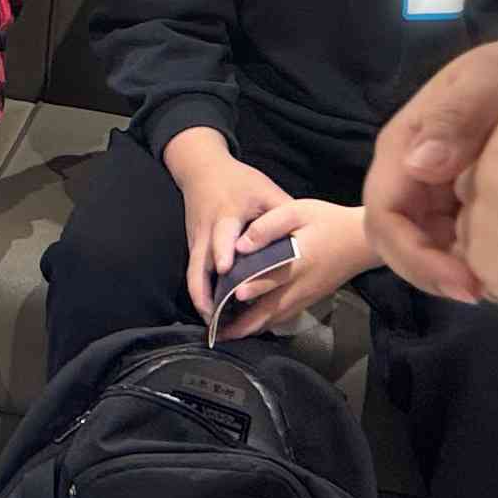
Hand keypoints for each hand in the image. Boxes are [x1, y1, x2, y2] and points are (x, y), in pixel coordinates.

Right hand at [165, 135, 292, 320]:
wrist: (202, 170)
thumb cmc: (240, 181)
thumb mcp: (265, 190)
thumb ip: (283, 213)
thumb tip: (304, 239)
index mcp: (226, 214)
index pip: (221, 234)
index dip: (222, 250)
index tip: (225, 268)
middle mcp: (206, 232)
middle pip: (198, 265)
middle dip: (204, 292)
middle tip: (214, 318)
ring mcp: (196, 242)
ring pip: (193, 276)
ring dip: (201, 301)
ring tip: (215, 327)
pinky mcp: (194, 249)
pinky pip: (196, 275)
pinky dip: (203, 295)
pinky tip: (215, 314)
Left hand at [214, 198, 376, 338]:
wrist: (363, 241)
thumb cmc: (329, 222)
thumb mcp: (298, 212)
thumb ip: (268, 227)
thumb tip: (241, 244)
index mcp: (297, 262)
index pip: (271, 278)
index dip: (253, 287)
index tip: (234, 295)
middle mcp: (300, 285)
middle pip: (269, 311)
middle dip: (244, 324)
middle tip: (220, 333)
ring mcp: (306, 296)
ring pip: (276, 318)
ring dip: (253, 328)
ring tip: (230, 334)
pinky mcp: (311, 299)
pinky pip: (285, 316)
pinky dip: (267, 323)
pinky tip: (254, 325)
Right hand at [362, 0, 497, 297]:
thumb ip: (458, 113)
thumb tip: (418, 164)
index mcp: (405, 142)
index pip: (384, 213)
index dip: (415, 257)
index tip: (468, 282)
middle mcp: (411, 170)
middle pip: (395, 240)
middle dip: (431, 274)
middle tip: (486, 293)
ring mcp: (436, 189)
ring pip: (422, 248)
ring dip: (451, 274)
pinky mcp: (463, 203)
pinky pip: (451, 245)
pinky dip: (473, 265)